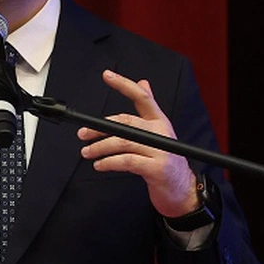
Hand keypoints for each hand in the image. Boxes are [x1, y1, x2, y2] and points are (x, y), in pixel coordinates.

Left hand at [77, 69, 198, 217]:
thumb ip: (148, 110)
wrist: (180, 189)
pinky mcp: (157, 168)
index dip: (124, 84)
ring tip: (87, 152)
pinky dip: (109, 162)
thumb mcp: (157, 133)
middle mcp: (161, 133)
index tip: (107, 75)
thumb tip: (143, 83)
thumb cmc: (163, 161)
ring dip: (100, 147)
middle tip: (83, 134)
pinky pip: (126, 161)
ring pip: (123, 142)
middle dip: (100, 128)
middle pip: (126, 122)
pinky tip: (99, 165)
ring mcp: (161, 150)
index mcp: (160, 121)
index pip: (143, 97)